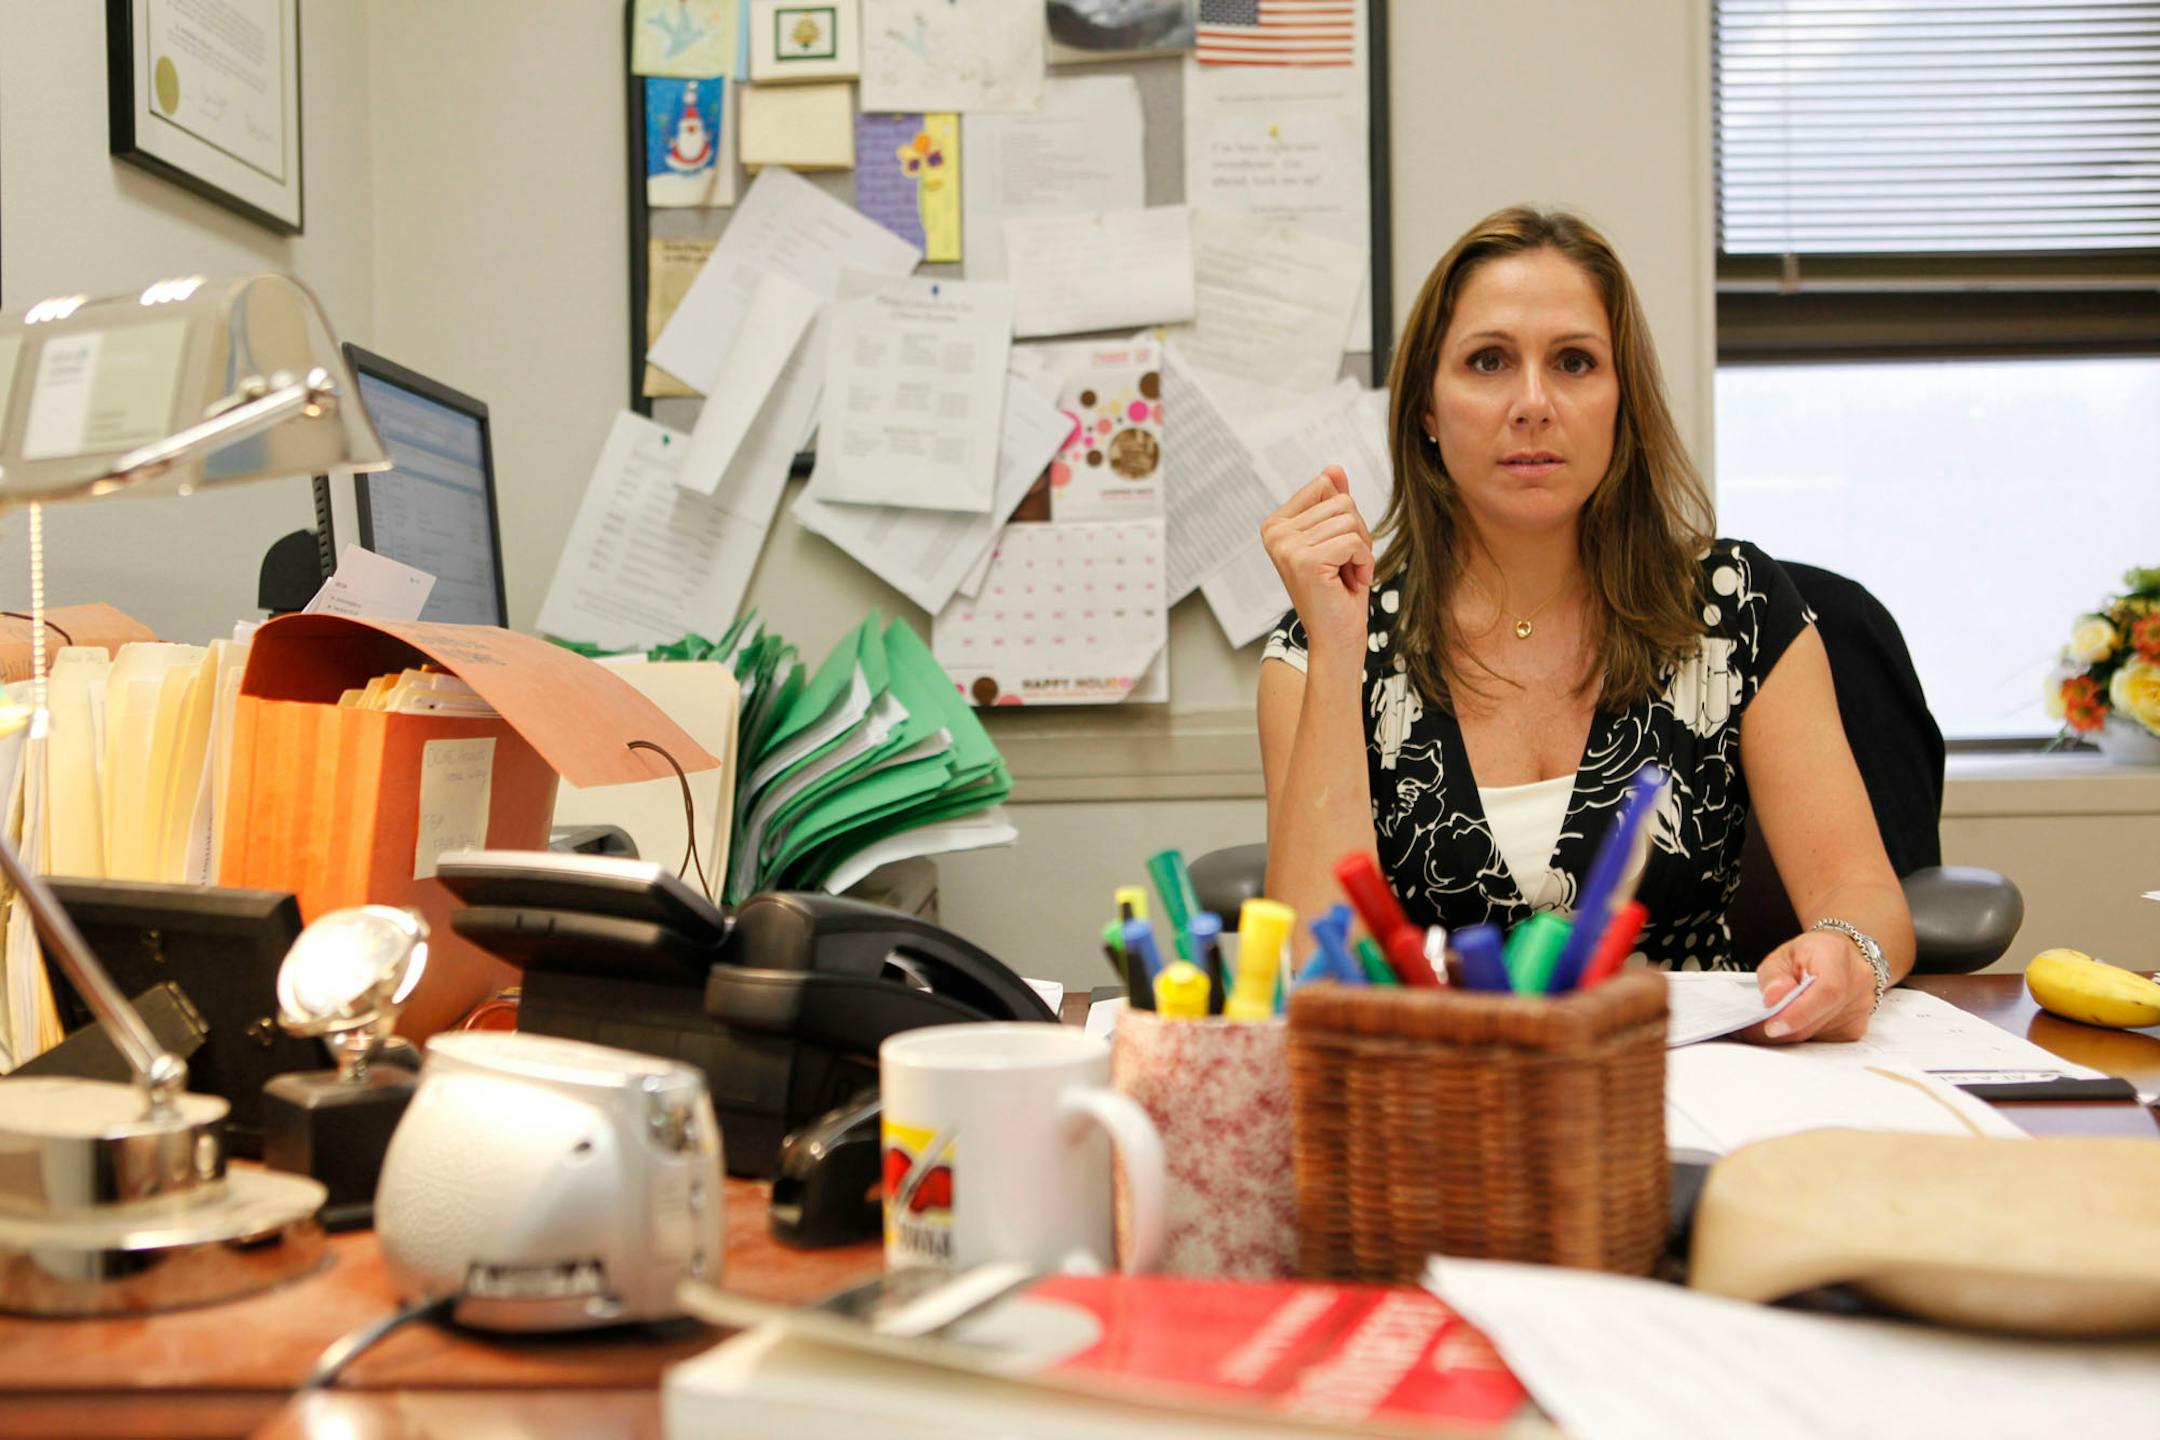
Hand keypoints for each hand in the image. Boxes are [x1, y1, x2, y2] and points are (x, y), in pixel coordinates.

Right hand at [1260, 466, 1373, 659]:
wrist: (1336, 636)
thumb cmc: (1337, 591)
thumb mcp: (1337, 538)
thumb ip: (1332, 502)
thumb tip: (1334, 468)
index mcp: (1276, 524)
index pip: (1326, 486)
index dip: (1344, 517)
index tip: (1337, 549)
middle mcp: (1275, 532)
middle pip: (1341, 501)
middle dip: (1356, 533)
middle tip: (1345, 565)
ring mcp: (1286, 546)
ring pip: (1349, 519)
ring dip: (1361, 549)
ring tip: (1346, 574)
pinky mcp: (1305, 561)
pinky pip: (1354, 540)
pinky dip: (1363, 562)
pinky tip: (1350, 582)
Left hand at [1739, 930, 1877, 1043]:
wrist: (1841, 955)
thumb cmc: (1811, 953)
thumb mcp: (1782, 955)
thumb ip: (1774, 976)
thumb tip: (1773, 999)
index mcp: (1837, 957)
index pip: (1827, 991)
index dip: (1798, 1013)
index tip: (1771, 1026)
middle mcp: (1857, 983)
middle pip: (1818, 1020)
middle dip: (1780, 1029)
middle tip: (1750, 1030)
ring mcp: (1861, 1008)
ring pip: (1818, 1034)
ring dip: (1790, 1032)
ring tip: (1770, 1021)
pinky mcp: (1856, 1027)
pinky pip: (1823, 1040)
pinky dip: (1804, 1034)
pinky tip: (1795, 1021)